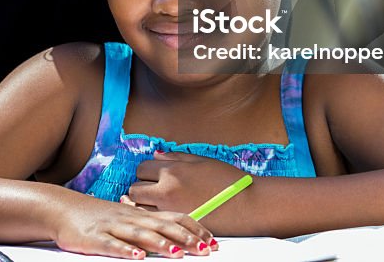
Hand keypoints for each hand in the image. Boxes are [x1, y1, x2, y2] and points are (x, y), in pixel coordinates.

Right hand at [52, 195, 214, 258]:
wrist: (62, 208)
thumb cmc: (96, 216)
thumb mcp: (125, 217)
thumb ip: (147, 224)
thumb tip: (175, 234)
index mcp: (139, 213)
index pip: (172, 217)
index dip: (194, 229)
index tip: (213, 241)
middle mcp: (130, 217)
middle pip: (161, 225)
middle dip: (185, 238)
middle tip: (205, 249)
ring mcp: (113, 226)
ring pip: (139, 233)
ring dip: (160, 243)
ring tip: (177, 253)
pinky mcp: (95, 238)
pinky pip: (112, 244)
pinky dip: (125, 251)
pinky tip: (137, 257)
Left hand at [128, 152, 248, 215]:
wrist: (249, 205)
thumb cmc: (228, 180)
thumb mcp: (201, 161)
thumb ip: (175, 157)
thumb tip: (155, 156)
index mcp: (172, 172)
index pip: (142, 168)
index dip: (147, 170)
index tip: (154, 174)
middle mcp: (166, 192)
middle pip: (134, 190)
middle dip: (140, 187)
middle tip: (152, 189)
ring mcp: (169, 212)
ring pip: (139, 209)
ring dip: (143, 204)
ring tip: (155, 203)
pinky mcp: (176, 229)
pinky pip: (153, 223)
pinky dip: (152, 219)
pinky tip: (161, 215)